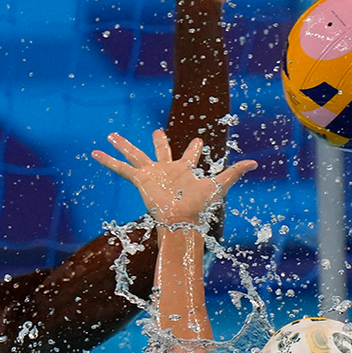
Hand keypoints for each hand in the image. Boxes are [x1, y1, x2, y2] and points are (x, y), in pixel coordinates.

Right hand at [92, 129, 255, 224]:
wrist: (181, 221)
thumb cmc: (199, 206)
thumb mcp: (219, 185)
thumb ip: (235, 173)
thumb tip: (255, 163)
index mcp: (185, 170)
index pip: (191, 155)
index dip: (195, 148)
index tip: (198, 140)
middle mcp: (166, 170)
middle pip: (161, 151)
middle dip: (158, 141)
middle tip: (155, 131)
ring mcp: (151, 174)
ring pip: (135, 155)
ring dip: (123, 145)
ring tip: (111, 135)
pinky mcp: (140, 180)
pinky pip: (121, 168)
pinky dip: (108, 161)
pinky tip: (95, 153)